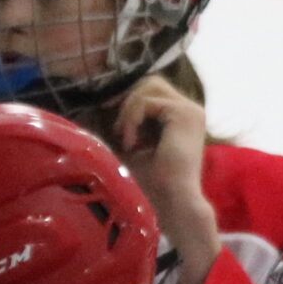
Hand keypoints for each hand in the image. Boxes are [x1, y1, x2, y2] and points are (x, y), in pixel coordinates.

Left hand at [113, 76, 219, 283]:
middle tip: (117, 129)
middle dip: (126, 101)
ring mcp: (190, 110)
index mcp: (178, 117)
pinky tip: (131, 143)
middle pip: (149, 82)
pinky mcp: (184, 114)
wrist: (171, 201)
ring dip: (127, 110)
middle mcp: (188, 109)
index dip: (125, 100)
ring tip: (125, 138)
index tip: (111, 121)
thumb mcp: (129, 148)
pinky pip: (146, 101)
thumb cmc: (150, 183)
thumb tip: (92, 108)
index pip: (149, 90)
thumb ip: (120, 126)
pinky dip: (131, 119)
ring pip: (147, 87)